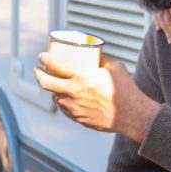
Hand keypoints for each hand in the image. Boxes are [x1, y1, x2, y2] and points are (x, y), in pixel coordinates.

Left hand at [34, 52, 159, 142]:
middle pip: (46, 83)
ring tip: (56, 84)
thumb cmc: (125, 89)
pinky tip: (66, 98)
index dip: (45, 59)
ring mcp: (75, 108)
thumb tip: (93, 53)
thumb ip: (101, 59)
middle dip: (39, 75)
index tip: (42, 56)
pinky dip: (63, 102)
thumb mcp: (114, 67)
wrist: (132, 115)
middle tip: (38, 70)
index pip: (54, 66)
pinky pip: (65, 109)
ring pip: (55, 98)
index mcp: (81, 78)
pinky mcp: (79, 118)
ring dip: (53, 90)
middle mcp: (74, 93)